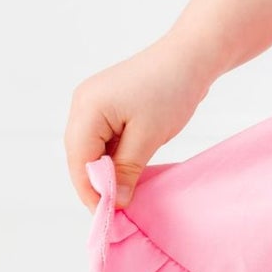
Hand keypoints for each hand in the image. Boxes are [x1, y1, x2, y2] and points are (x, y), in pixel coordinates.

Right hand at [64, 34, 218, 211]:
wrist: (193, 55)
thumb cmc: (172, 90)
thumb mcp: (149, 136)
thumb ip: (127, 170)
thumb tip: (115, 202)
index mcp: (86, 109)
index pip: (79, 161)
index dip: (90, 191)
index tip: (108, 217)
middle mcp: (83, 104)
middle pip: (81, 155)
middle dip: (97, 183)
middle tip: (117, 210)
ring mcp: (94, 102)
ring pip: (93, 148)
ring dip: (108, 170)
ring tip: (125, 194)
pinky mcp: (108, 104)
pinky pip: (105, 138)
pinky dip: (115, 156)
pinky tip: (129, 171)